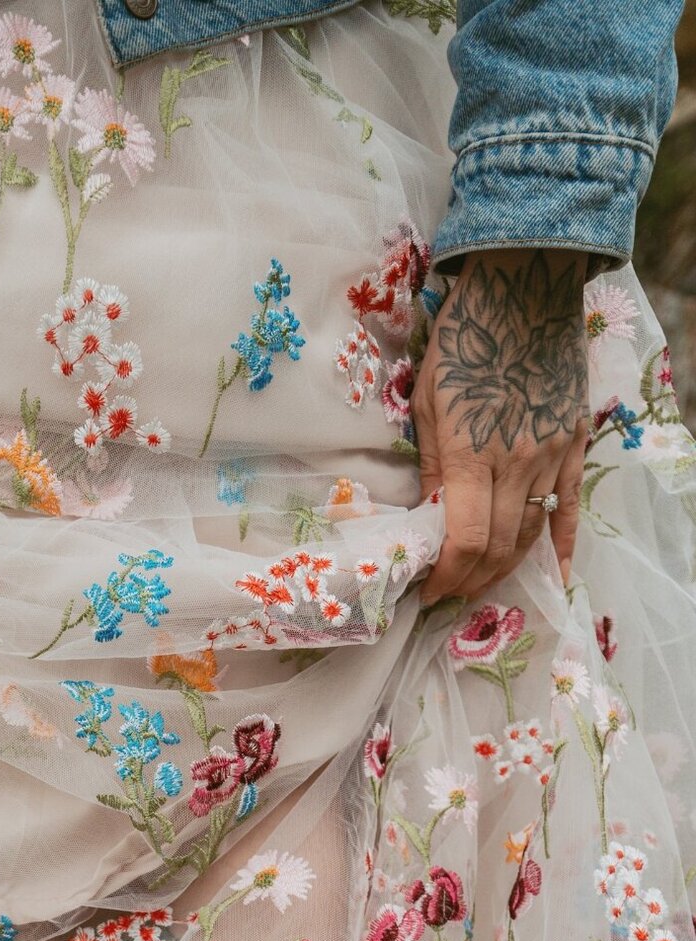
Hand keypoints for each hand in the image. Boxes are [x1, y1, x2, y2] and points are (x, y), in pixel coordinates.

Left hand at [413, 248, 588, 605]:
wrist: (525, 287)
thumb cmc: (463, 341)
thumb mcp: (427, 402)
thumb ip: (430, 466)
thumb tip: (429, 519)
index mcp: (470, 455)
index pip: (465, 542)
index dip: (447, 578)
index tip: (428, 591)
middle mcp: (516, 463)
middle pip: (498, 549)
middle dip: (471, 581)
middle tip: (449, 593)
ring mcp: (550, 455)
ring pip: (531, 535)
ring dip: (506, 568)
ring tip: (481, 582)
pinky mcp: (572, 443)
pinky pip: (571, 507)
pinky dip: (563, 547)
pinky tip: (556, 575)